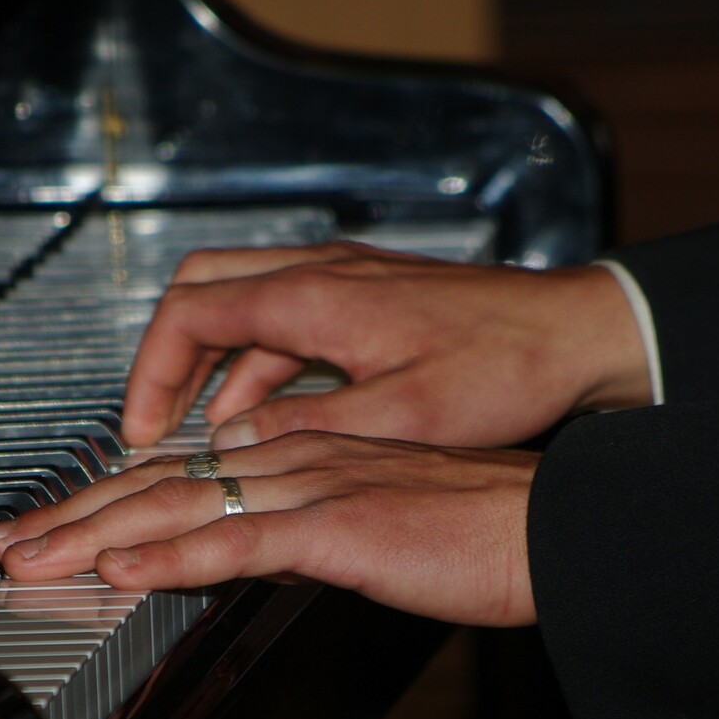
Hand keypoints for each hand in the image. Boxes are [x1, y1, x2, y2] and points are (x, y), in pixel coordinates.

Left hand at [0, 431, 539, 626]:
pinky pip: (240, 540)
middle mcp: (297, 458)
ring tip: (33, 562)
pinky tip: (121, 569)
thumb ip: (312, 528)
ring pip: (182, 505)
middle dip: (73, 518)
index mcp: (305, 454)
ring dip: (94, 535)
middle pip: (162, 484)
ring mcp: (315, 487)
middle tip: (8, 548)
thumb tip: (263, 547)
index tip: (56, 532)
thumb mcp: (379, 525)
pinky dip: (171, 552)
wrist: (554, 528)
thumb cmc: (483, 532)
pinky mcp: (340, 528)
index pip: (186, 476)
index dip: (110, 503)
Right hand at [119, 241, 648, 451]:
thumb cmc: (505, 365)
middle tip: (153, 423)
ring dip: (214, 368)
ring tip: (203, 435)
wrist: (575, 336)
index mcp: (314, 294)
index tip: (142, 428)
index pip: (190, 313)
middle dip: (167, 360)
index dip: (152, 374)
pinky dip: (258, 368)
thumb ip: (306, 426)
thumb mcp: (399, 414)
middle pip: (202, 294)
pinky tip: (267, 417)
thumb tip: (235, 443)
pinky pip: (285, 323)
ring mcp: (345, 283)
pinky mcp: (368, 301)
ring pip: (242, 308)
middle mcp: (321, 274)